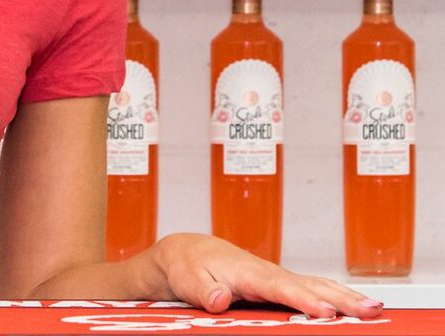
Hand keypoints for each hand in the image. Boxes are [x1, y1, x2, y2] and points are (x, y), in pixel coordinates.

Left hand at [152, 233, 382, 319]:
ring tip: (375, 309)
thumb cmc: (188, 266)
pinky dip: (338, 295)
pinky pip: (314, 288)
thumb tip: (221, 298)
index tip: (323, 310)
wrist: (187, 252)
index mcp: (246, 272)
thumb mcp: (188, 279)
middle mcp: (266, 272)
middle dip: (338, 298)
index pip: (277, 287)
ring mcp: (277, 277)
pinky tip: (358, 305)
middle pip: (307, 284)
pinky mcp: (281, 284)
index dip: (301, 299)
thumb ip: (205, 289)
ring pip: (316, 284)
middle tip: (368, 310)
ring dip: (346, 296)